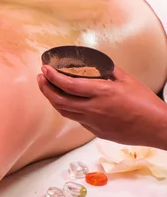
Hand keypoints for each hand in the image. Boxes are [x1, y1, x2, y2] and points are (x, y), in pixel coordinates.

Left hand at [37, 65, 166, 147]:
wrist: (157, 127)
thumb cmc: (145, 103)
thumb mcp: (127, 80)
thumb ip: (108, 71)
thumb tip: (96, 64)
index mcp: (102, 93)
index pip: (68, 85)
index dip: (52, 77)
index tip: (45, 69)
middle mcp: (94, 109)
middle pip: (58, 100)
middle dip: (45, 88)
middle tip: (41, 78)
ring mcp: (93, 122)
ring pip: (64, 112)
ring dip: (52, 99)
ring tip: (48, 89)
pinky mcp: (96, 132)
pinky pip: (76, 119)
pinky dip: (68, 109)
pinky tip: (67, 102)